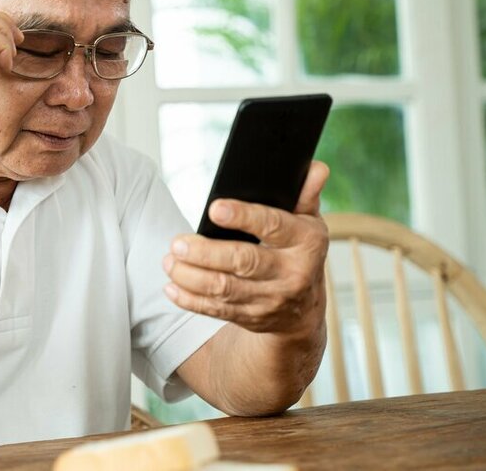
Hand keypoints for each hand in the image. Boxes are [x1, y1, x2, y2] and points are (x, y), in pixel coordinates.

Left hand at [163, 161, 329, 338]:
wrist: (303, 310)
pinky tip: (171, 286)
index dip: (243, 217)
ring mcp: (271, 299)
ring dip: (191, 276)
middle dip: (206, 253)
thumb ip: (304, 195)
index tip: (214, 209)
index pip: (274, 226)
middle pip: (243, 262)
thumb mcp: (307, 222)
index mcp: (306, 242)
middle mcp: (292, 273)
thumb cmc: (297, 251)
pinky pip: (216, 310)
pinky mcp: (251, 317)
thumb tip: (316, 169)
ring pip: (225, 289)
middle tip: (177, 242)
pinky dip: (190, 300)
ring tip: (169, 261)